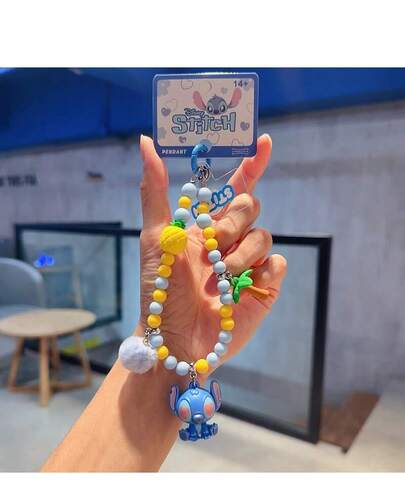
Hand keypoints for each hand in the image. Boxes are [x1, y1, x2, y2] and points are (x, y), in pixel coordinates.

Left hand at [138, 134, 286, 371]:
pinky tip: (246, 285)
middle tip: (212, 247)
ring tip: (220, 279)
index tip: (262, 142)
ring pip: (263, 236)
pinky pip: (277, 264)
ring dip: (240, 255)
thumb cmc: (160, 289)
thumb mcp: (155, 237)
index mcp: (206, 226)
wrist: (175, 338)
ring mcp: (249, 264)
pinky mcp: (264, 287)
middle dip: (232, 223)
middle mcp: (230, 240)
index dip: (250, 164)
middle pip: (250, 207)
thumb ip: (155, 191)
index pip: (235, 188)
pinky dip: (264, 271)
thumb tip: (146, 143)